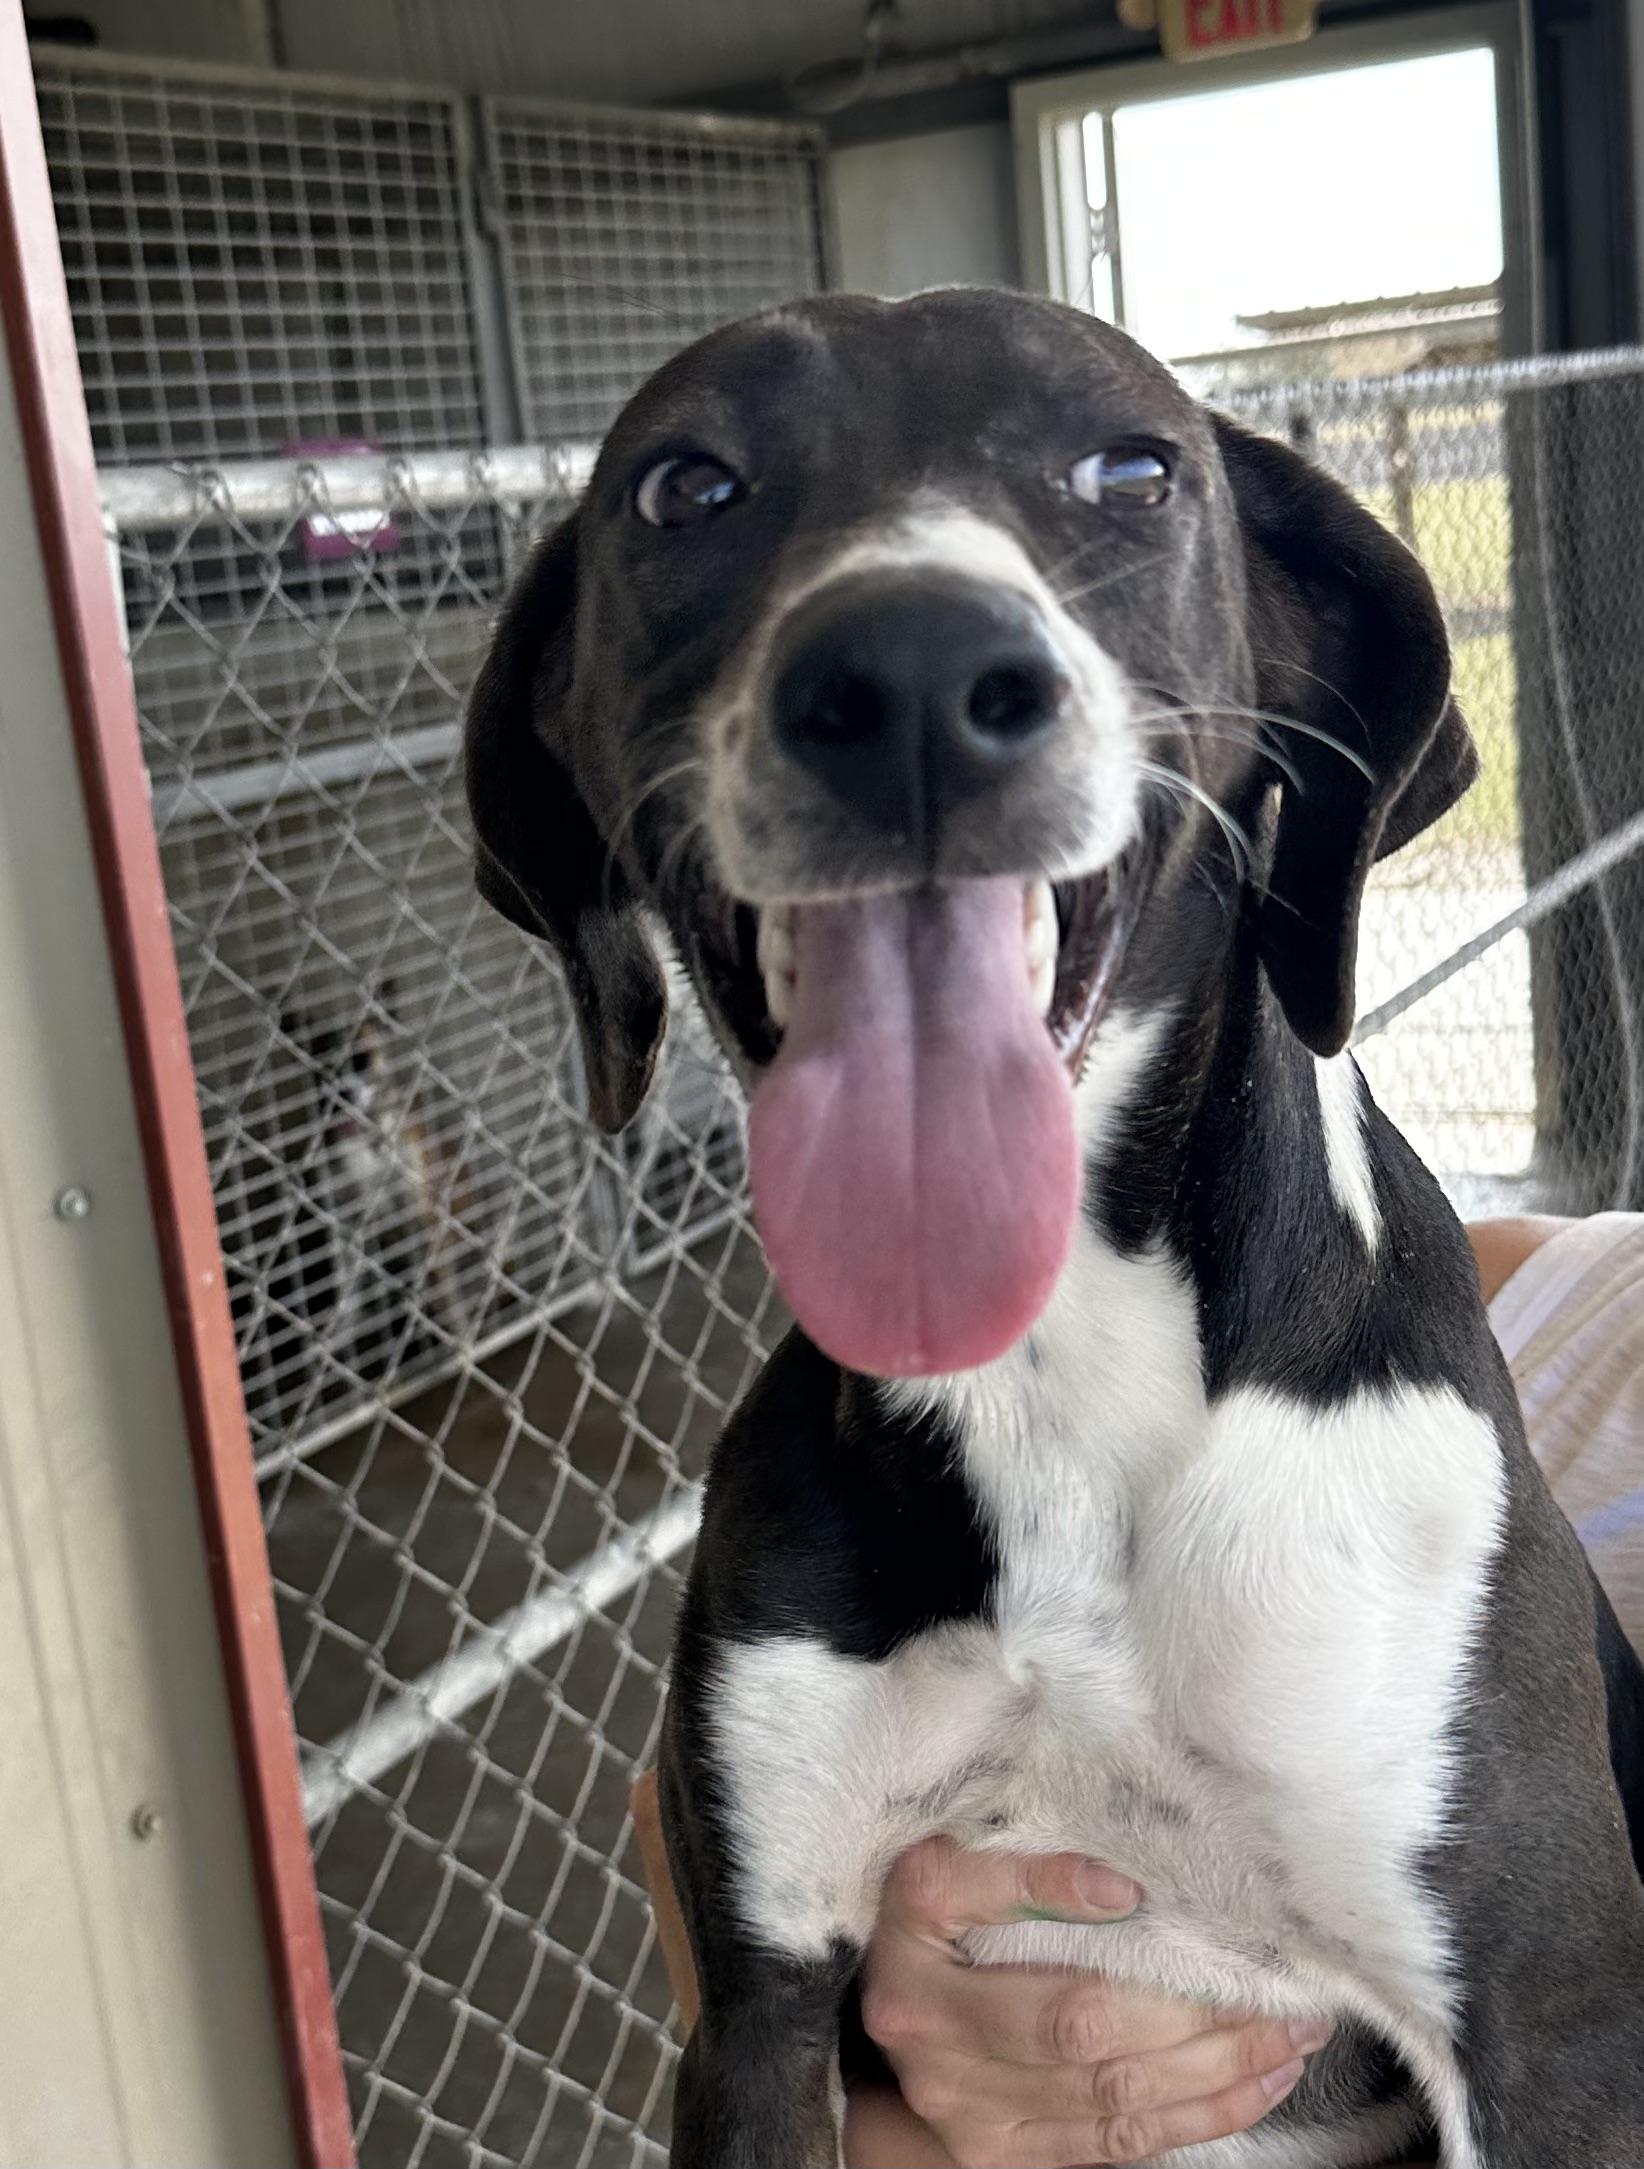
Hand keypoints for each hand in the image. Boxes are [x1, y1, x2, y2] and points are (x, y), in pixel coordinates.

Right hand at [847, 1838, 1330, 2168]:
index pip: (982, 1899)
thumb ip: (1015, 1866)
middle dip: (1192, 2012)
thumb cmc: (938, 1926)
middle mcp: (933, 2034)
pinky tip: (1256, 2085)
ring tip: (1288, 2037)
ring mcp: (968, 2108)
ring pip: (1111, 2095)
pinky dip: (1197, 2115)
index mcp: (914, 1935)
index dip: (1053, 1891)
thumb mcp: (946, 1869)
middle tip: (1280, 1989)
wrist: (893, 2023)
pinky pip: (1115, 2145)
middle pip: (1076, 2026)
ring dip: (1216, 2070)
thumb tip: (1118, 1886)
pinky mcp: (1004, 2156)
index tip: (1133, 1888)